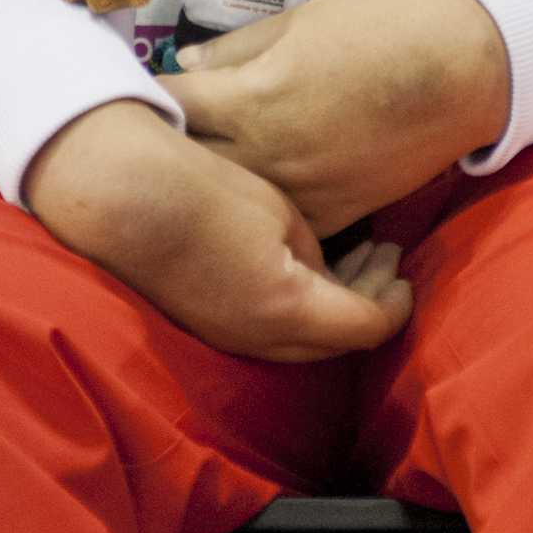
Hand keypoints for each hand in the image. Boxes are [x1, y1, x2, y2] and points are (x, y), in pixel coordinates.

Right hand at [24, 100, 411, 360]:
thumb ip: (316, 256)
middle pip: (336, 341)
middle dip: (368, 303)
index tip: (405, 276)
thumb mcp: (283, 215)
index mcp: (289, 309)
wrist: (127, 195)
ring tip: (354, 257)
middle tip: (388, 259)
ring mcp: (228, 336)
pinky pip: (268, 328)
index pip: (364, 327)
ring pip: (301, 340)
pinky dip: (298, 304)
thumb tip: (326, 275)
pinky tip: (303, 267)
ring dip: (333, 304)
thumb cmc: (209, 190)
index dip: (394, 304)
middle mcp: (260, 339)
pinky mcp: (205, 322)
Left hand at [163, 0, 510, 237]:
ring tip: (183, 175)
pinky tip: (245, 203)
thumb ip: (234, 50)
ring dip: (203, 188)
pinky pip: (277, 225)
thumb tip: (186, 63)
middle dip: (162, 151)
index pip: (170, 106)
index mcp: (250, 97)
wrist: (453, 74)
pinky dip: (257, 214)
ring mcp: (298, 192)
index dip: (144, 99)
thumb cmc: (375, 34)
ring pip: (227, 203)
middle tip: (144, 140)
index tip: (129, 94)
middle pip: (186, 164)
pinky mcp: (332, 216)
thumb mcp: (296, 23)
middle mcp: (265, 153)